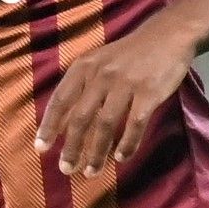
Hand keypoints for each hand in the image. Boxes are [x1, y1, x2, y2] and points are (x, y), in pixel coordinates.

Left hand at [34, 23, 195, 177]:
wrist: (167, 35)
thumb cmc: (127, 55)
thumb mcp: (98, 62)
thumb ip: (80, 88)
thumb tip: (61, 123)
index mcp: (85, 67)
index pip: (61, 100)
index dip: (49, 125)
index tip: (41, 148)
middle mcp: (102, 75)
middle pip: (81, 117)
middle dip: (72, 147)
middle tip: (66, 169)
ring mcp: (126, 84)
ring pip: (106, 125)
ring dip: (97, 152)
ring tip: (91, 171)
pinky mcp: (149, 93)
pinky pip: (135, 124)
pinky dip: (127, 144)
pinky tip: (121, 158)